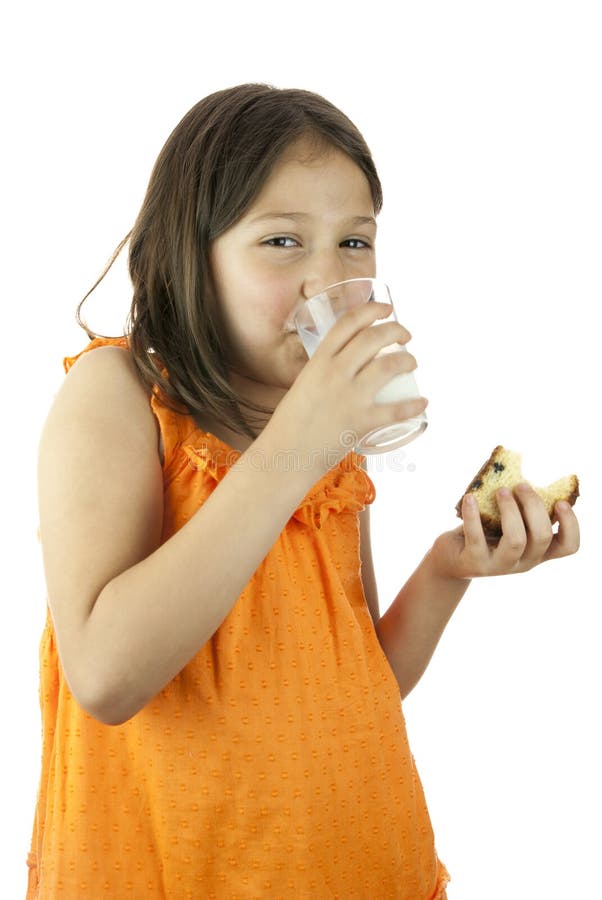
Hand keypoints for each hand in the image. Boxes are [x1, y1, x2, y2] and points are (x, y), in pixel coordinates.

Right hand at [267, 301, 427, 474]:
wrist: (285, 454)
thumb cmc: (291, 422)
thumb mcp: (304, 385)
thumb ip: (324, 372)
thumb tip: (347, 365)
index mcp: (319, 361)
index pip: (348, 323)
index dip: (371, 310)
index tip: (386, 309)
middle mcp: (335, 373)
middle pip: (374, 338)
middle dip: (396, 330)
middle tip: (405, 336)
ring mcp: (349, 397)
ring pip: (390, 365)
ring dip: (408, 359)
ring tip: (412, 362)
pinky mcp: (361, 421)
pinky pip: (397, 410)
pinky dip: (414, 405)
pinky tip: (423, 402)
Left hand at [430, 484, 579, 579]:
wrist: (451, 559)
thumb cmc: (484, 533)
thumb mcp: (506, 522)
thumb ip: (519, 507)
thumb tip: (516, 468)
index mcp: (537, 551)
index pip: (568, 546)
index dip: (571, 524)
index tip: (561, 501)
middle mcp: (524, 562)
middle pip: (542, 537)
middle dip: (534, 506)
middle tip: (521, 485)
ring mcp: (500, 566)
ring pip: (516, 540)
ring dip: (510, 510)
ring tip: (501, 490)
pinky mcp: (474, 563)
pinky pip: (476, 537)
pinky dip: (472, 514)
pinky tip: (469, 497)